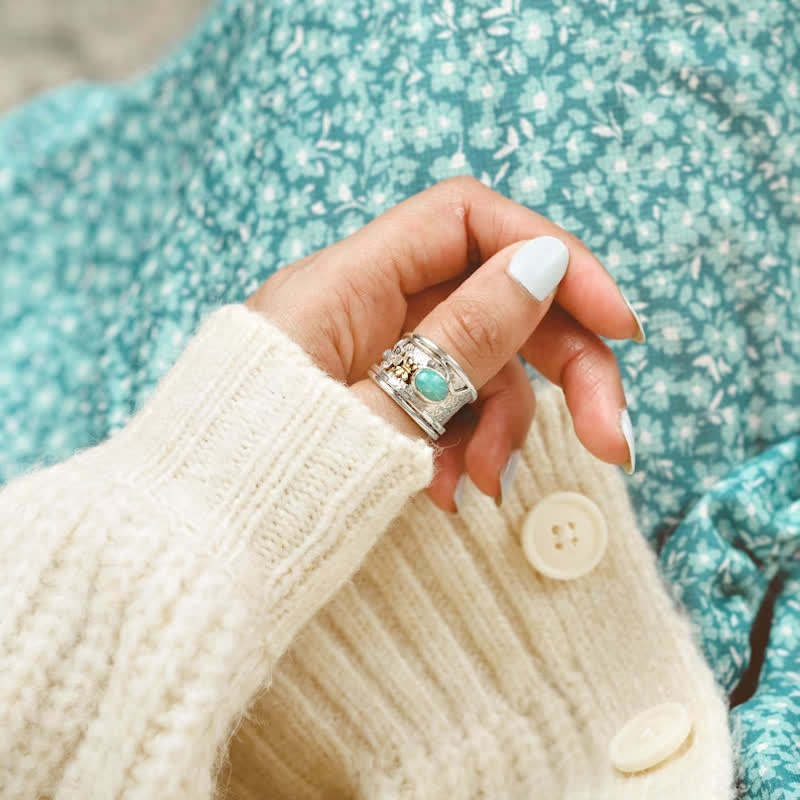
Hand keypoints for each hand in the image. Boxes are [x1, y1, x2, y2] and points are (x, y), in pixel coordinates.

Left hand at [245, 176, 642, 511]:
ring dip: (504, 423)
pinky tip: (449, 492)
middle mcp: (360, 305)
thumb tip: (540, 265)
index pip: (467, 220)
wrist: (196, 556)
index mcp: (343, 285)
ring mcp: (370, 352)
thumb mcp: (375, 418)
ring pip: (478, 358)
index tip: (619, 325)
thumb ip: (462, 341)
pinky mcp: (376, 395)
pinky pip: (447, 401)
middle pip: (492, 297)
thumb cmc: (262, 489)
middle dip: (562, 366)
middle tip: (613, 440)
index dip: (553, 257)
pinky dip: (465, 443)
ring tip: (484, 488)